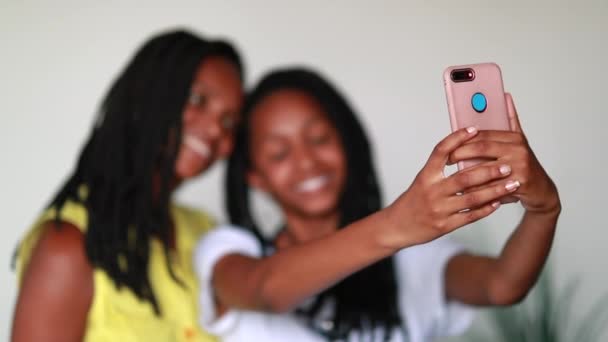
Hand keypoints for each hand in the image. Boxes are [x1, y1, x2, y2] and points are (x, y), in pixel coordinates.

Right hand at [384, 127, 517, 247]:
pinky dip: (485, 209)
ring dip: (494, 191)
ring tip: (512, 183)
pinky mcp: (444, 226)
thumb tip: (464, 151)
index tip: (475, 129)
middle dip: (489, 171)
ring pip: (472, 198)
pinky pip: (469, 217)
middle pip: (464, 177)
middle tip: (507, 165)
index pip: (441, 152)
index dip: (457, 139)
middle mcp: (432, 191)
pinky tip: (498, 203)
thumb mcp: (422, 180)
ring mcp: (439, 209)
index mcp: (425, 176)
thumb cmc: (412, 201)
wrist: (396, 227)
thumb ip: (440, 168)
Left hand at [449, 93, 560, 215]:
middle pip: (482, 148)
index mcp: (514, 137)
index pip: (483, 134)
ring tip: (453, 176)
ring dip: (466, 173)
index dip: (463, 139)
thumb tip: (505, 96)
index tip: (449, 145)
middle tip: (448, 159)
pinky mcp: (519, 182)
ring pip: (484, 169)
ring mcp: (519, 166)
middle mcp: (518, 149)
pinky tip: (466, 190)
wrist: (541, 190)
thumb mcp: (518, 141)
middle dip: (461, 153)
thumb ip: (510, 120)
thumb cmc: (524, 165)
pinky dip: (477, 189)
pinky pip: (491, 186)